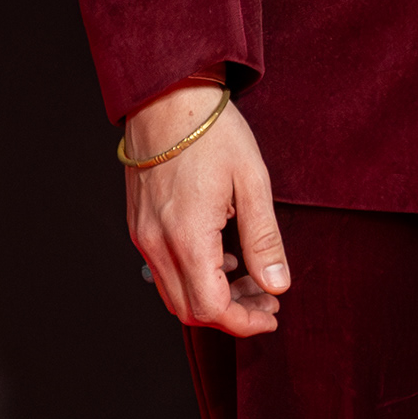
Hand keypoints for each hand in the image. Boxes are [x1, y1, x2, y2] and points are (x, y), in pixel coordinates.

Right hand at [124, 82, 288, 337]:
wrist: (168, 96)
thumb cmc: (213, 133)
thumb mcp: (252, 182)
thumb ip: (263, 239)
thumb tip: (277, 286)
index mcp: (187, 236)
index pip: (211, 308)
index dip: (244, 322)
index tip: (271, 315)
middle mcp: (157, 243)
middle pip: (189, 310)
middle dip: (232, 315)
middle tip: (266, 302)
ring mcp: (144, 234)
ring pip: (174, 293)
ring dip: (212, 298)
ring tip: (251, 280)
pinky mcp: (140, 224)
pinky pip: (164, 269)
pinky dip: (194, 277)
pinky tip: (222, 256)